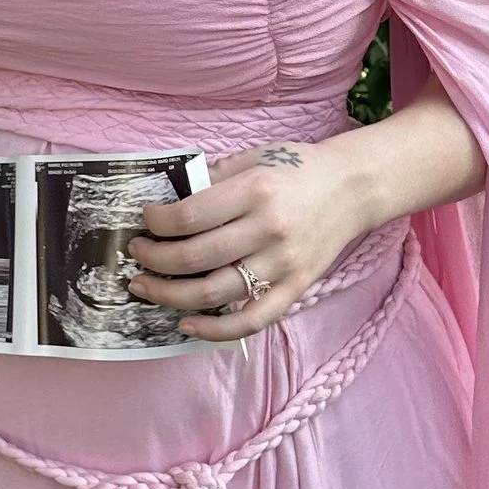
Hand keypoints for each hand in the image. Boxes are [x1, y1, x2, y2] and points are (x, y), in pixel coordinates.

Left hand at [126, 141, 369, 341]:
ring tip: (144, 287)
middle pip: (194, 258)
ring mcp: (283, 264)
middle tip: (136, 255)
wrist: (352, 188)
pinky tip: (185, 324)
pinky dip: (215, 330)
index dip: (156, 223)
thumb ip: (212, 179)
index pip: (188, 217)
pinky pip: (252, 319)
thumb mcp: (252, 158)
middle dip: (153, 259)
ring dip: (170, 295)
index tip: (145, 220)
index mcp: (254, 191)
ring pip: (215, 293)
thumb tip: (168, 204)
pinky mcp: (296, 288)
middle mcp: (268, 230)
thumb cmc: (297, 169)